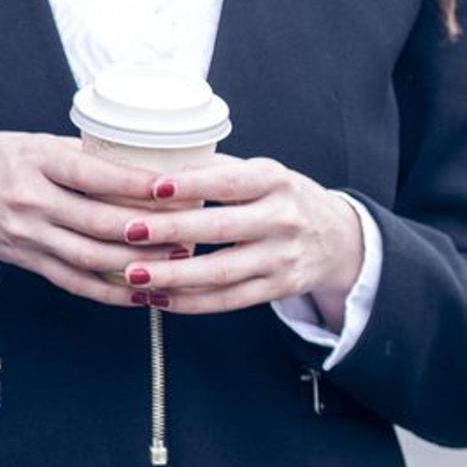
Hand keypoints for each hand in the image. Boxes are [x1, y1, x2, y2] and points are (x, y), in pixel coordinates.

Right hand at [0, 130, 202, 306]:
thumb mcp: (34, 143)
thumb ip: (81, 155)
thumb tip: (140, 162)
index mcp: (35, 162)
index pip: (92, 175)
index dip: (134, 183)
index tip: (171, 186)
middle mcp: (31, 201)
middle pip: (97, 223)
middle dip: (148, 231)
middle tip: (188, 230)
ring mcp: (28, 236)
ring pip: (91, 258)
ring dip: (137, 264)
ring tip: (175, 262)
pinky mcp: (28, 261)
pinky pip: (74, 282)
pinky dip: (110, 292)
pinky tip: (141, 292)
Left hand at [114, 156, 367, 314]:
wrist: (337, 239)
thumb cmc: (283, 199)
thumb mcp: (262, 173)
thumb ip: (217, 170)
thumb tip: (154, 164)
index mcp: (274, 180)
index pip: (229, 182)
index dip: (191, 185)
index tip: (152, 187)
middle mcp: (282, 218)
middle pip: (219, 228)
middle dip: (171, 231)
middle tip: (129, 232)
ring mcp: (281, 257)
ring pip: (221, 272)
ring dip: (173, 276)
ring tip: (133, 275)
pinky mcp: (278, 288)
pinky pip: (229, 300)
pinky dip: (191, 302)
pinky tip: (159, 298)